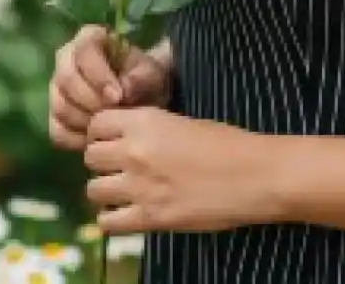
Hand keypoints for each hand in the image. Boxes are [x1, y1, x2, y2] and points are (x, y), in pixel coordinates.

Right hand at [49, 26, 171, 151]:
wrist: (141, 96)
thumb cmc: (144, 77)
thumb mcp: (150, 74)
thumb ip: (140, 79)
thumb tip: (123, 91)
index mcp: (89, 38)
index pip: (84, 52)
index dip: (98, 76)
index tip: (118, 97)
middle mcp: (66, 58)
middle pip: (66, 79)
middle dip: (90, 101)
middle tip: (112, 115)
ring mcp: (57, 87)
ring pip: (60, 106)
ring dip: (84, 121)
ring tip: (108, 127)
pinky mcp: (55, 114)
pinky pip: (57, 130)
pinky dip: (76, 139)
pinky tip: (96, 140)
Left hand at [84, 107, 280, 234]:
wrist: (254, 175)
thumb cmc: (227, 143)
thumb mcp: (184, 122)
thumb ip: (151, 129)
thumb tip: (128, 138)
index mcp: (146, 121)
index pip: (97, 123)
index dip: (102, 132)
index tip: (113, 139)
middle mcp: (135, 151)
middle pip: (90, 156)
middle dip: (102, 161)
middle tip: (119, 167)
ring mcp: (139, 187)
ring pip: (92, 190)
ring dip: (106, 190)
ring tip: (124, 191)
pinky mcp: (148, 218)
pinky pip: (107, 223)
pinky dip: (114, 218)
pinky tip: (130, 213)